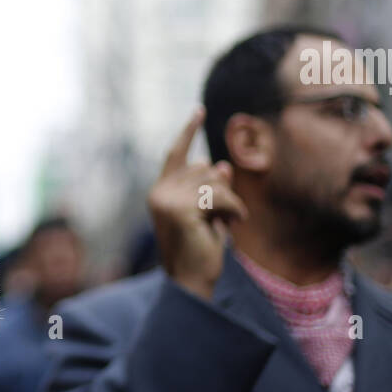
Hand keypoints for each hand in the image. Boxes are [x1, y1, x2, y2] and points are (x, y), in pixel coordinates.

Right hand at [147, 108, 248, 299]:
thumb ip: (211, 189)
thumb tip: (220, 164)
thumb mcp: (209, 214)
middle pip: (204, 168)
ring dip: (230, 202)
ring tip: (228, 223)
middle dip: (222, 190)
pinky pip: (219, 195)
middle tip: (227, 217)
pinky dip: (234, 209)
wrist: (192, 281)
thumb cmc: (200, 251)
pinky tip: (232, 225)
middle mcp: (158, 193)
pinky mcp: (179, 209)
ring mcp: (166, 200)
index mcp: (160, 193)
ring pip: (214, 181)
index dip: (188, 131)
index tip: (199, 110)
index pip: (176, 155)